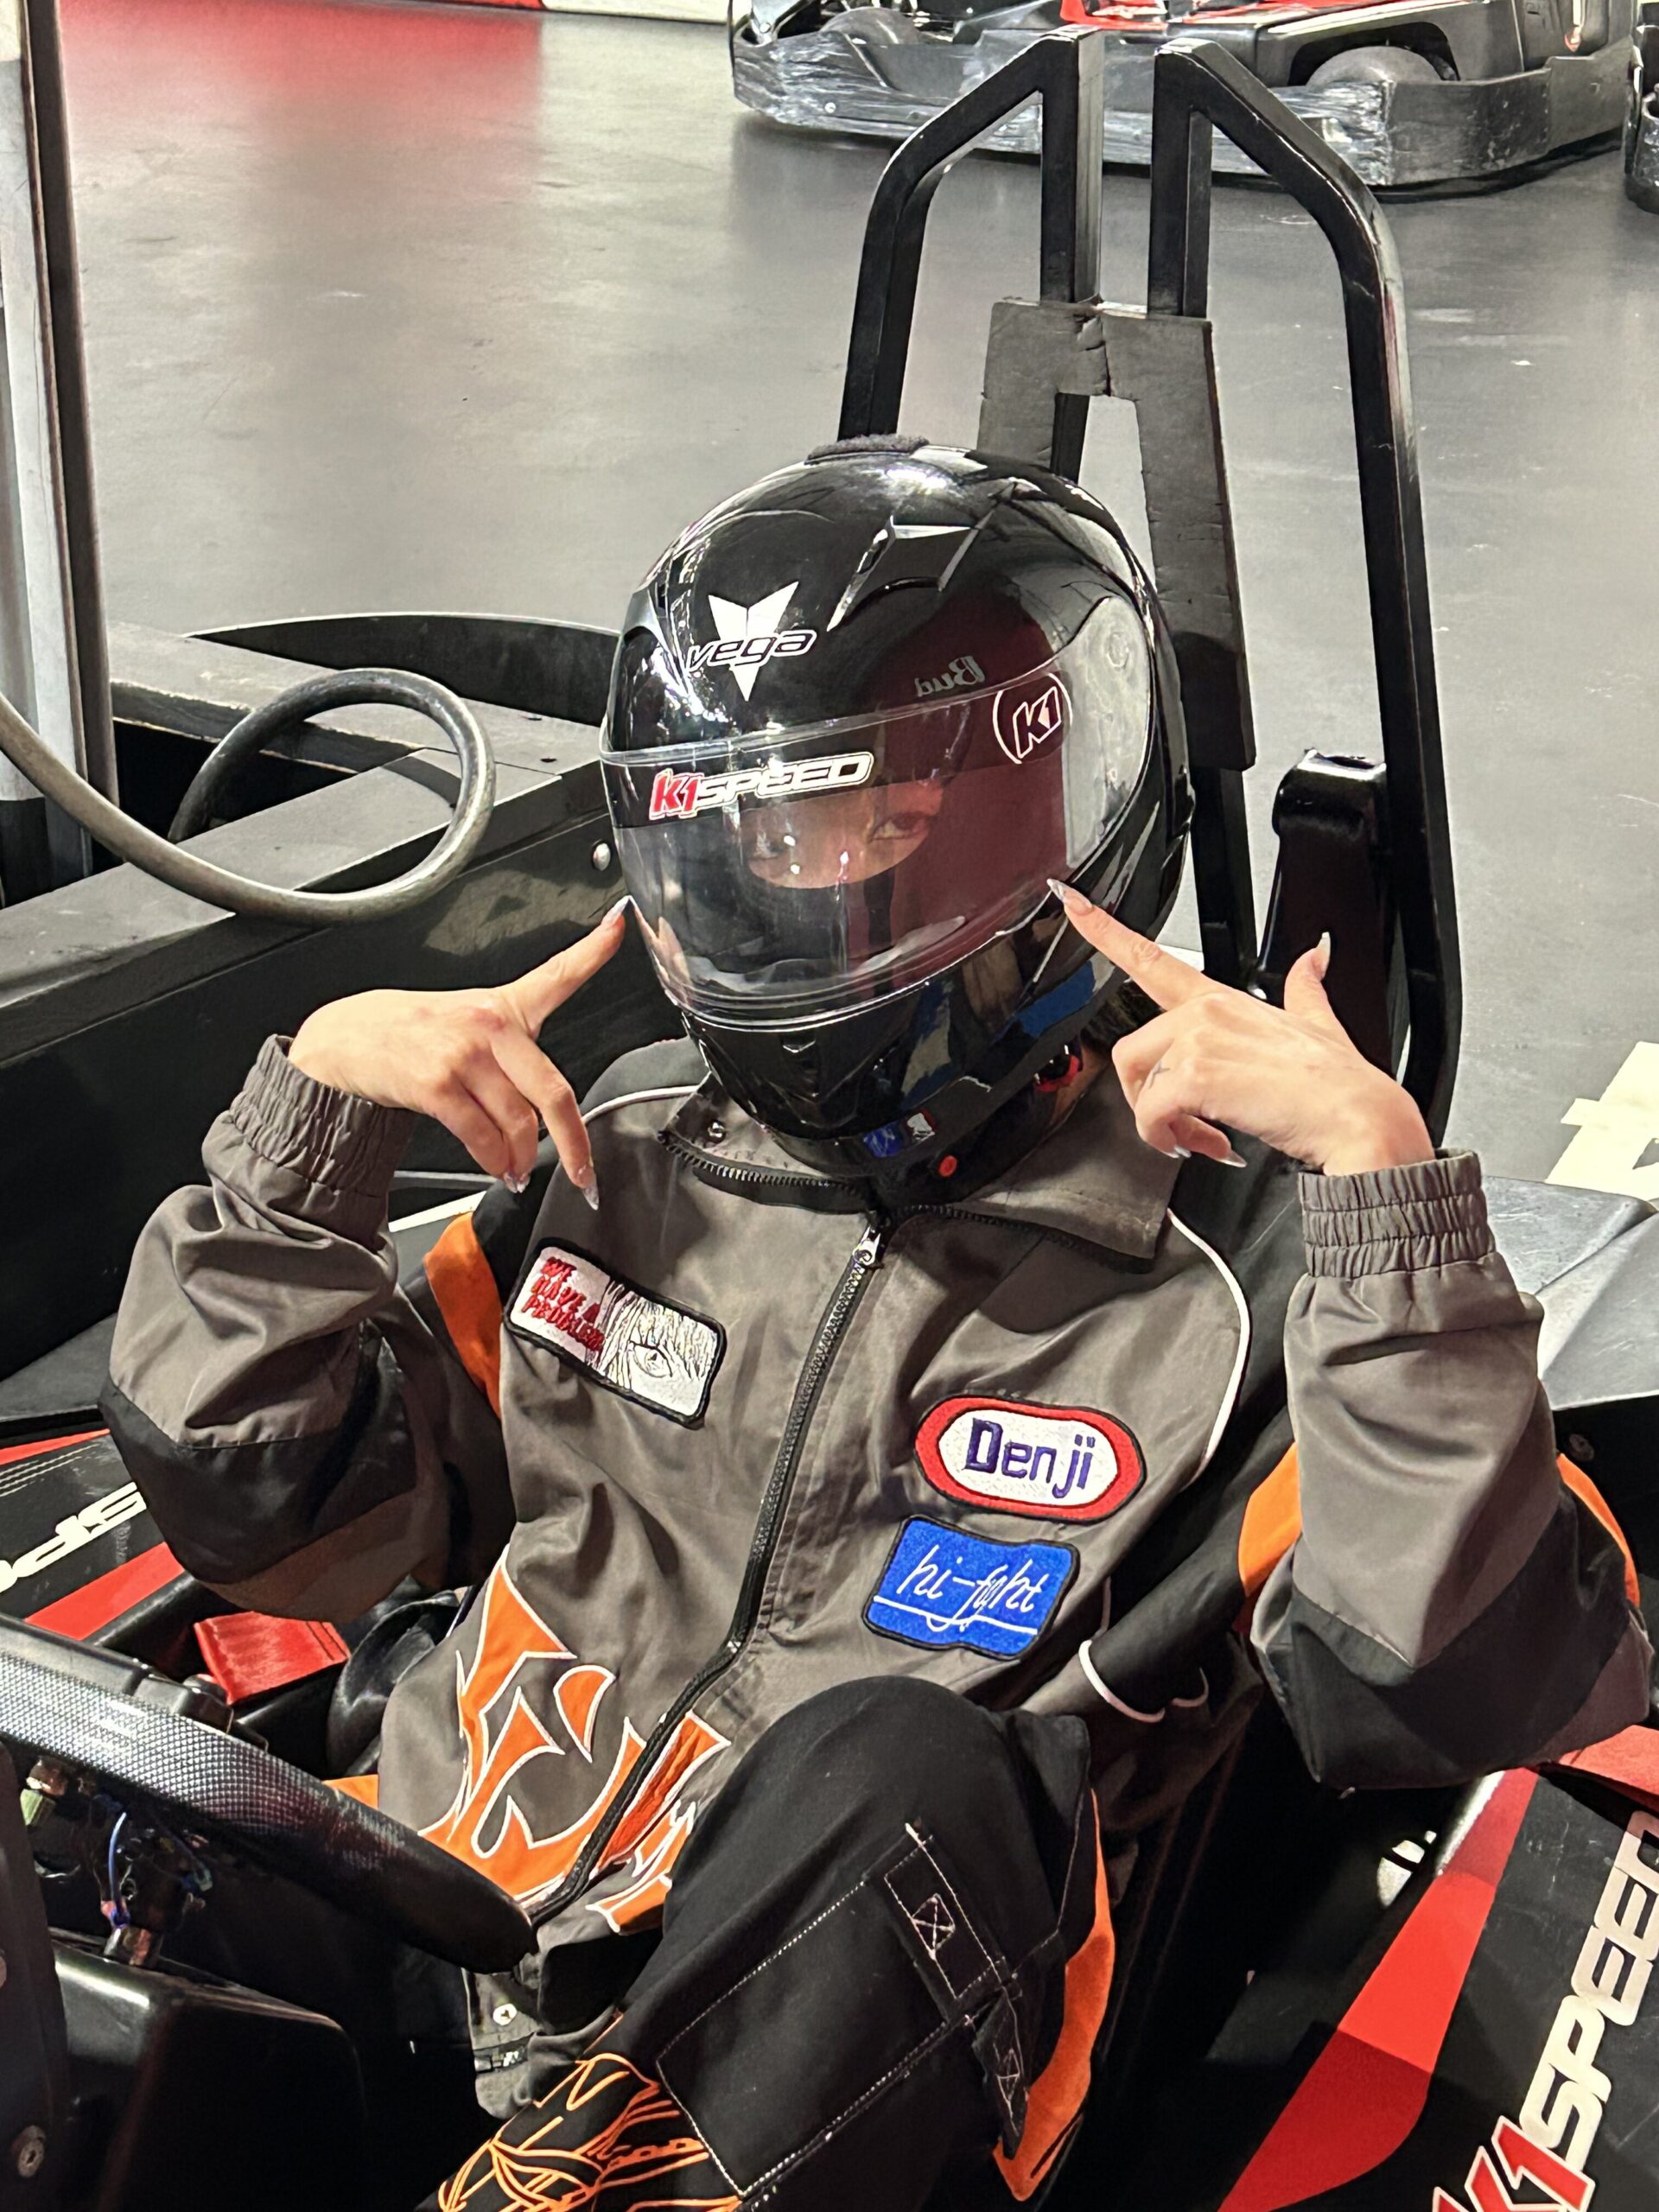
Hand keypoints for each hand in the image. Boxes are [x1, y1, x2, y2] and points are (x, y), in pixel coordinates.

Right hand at [290, 903, 628, 1195]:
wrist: (346, 1038)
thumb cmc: (412, 1034)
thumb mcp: (467, 1020)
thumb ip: (513, 1056)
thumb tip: (545, 1118)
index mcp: (503, 1006)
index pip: (556, 974)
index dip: (593, 950)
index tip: (619, 928)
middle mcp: (488, 1025)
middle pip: (552, 1091)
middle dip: (575, 1142)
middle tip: (583, 1172)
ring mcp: (462, 1054)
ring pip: (518, 1122)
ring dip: (523, 1158)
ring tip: (519, 1169)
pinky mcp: (435, 1084)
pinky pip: (481, 1137)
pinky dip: (495, 1162)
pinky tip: (497, 1168)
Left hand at [1051, 883, 1433, 1175]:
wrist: (1360, 1120)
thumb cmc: (1339, 1084)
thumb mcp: (1320, 1024)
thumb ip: (1305, 988)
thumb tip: (1314, 957)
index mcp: (1222, 1000)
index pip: (1152, 957)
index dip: (1105, 929)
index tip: (1072, 904)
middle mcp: (1204, 1013)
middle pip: (1131, 1049)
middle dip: (1148, 1097)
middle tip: (1184, 1125)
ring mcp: (1199, 1041)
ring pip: (1137, 1085)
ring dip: (1161, 1124)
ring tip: (1199, 1139)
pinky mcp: (1197, 1078)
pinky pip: (1151, 1114)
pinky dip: (1170, 1140)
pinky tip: (1205, 1146)